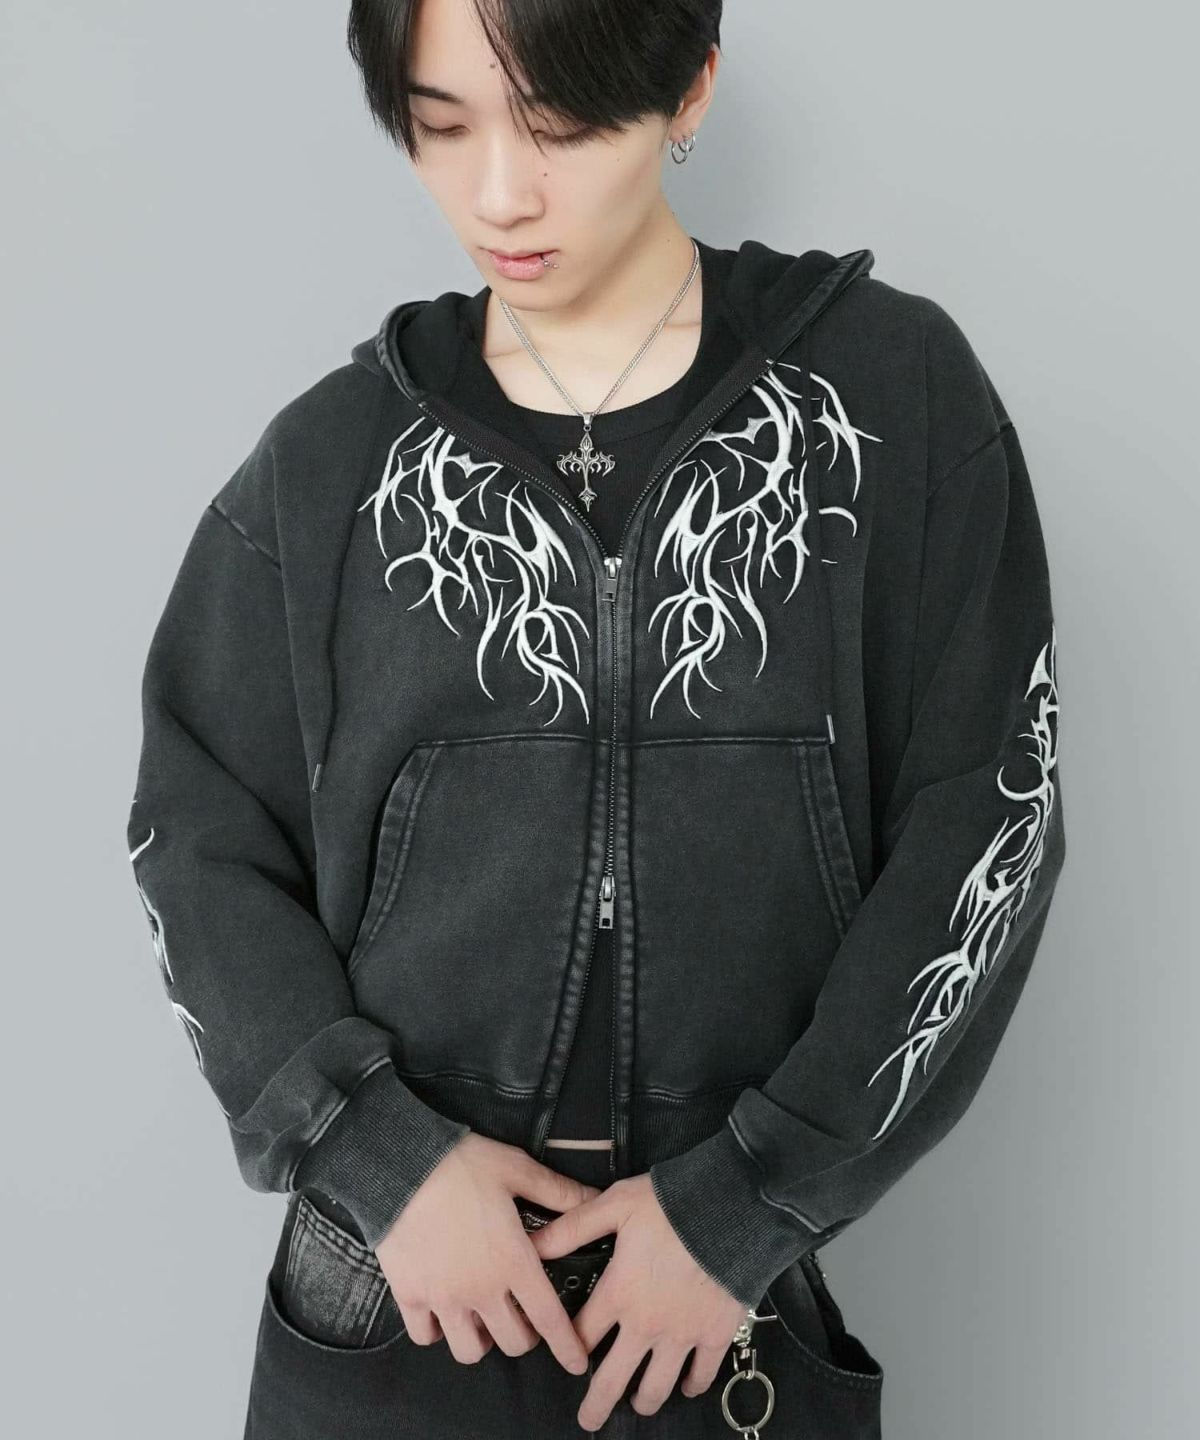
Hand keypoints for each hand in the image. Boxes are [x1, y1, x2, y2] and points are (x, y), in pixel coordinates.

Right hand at [373, 1132, 600, 1375]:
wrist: (401, 1164)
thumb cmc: (461, 1164)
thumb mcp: (516, 1169)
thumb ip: (557, 1190)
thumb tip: (592, 1198)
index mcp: (513, 1261)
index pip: (548, 1318)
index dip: (567, 1346)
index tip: (576, 1363)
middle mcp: (480, 1289)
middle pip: (513, 1342)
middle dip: (524, 1335)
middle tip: (521, 1315)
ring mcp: (443, 1298)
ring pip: (470, 1350)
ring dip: (482, 1339)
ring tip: (482, 1316)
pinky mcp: (410, 1295)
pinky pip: (425, 1336)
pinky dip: (437, 1331)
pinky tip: (443, 1311)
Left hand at [528, 1174, 749, 1431]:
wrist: (730, 1209)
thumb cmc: (672, 1204)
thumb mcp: (616, 1205)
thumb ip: (574, 1228)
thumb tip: (533, 1244)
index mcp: (618, 1293)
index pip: (582, 1336)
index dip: (570, 1347)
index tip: (568, 1352)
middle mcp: (645, 1324)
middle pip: (613, 1378)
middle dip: (596, 1404)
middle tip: (588, 1419)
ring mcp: (681, 1335)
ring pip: (657, 1386)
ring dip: (643, 1400)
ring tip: (637, 1404)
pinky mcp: (715, 1334)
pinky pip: (702, 1374)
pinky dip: (693, 1385)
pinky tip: (686, 1386)